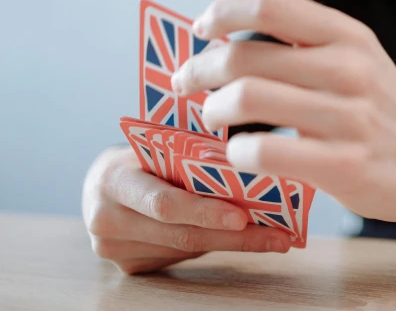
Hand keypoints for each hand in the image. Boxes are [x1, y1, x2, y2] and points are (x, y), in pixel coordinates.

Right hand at [82, 146, 291, 274]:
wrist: (103, 182)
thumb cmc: (142, 155)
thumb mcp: (158, 144)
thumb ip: (190, 154)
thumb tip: (252, 166)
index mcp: (113, 180)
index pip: (164, 203)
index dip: (205, 212)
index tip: (243, 218)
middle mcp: (106, 219)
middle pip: (181, 235)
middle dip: (234, 237)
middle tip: (277, 237)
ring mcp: (114, 248)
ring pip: (185, 249)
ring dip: (232, 244)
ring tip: (274, 237)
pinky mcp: (127, 265)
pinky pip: (179, 257)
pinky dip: (213, 246)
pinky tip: (242, 239)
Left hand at [171, 0, 395, 236]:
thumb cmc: (381, 112)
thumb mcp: (358, 61)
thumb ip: (305, 46)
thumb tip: (227, 40)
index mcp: (349, 36)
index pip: (270, 4)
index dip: (222, 12)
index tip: (200, 28)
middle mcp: (350, 69)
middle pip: (246, 55)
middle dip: (199, 69)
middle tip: (187, 83)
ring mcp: (349, 118)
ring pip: (248, 99)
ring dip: (214, 110)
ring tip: (212, 117)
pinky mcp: (344, 165)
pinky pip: (264, 151)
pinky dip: (237, 152)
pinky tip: (239, 154)